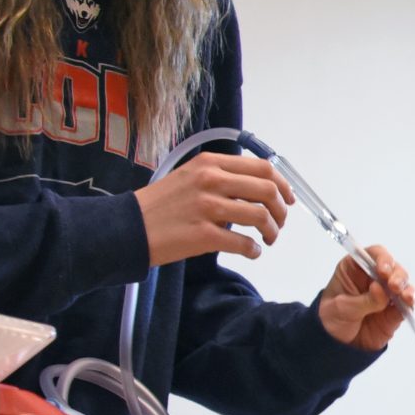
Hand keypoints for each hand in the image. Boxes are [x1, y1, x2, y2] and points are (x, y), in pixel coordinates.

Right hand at [135, 152, 290, 264]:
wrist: (127, 227)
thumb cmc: (160, 204)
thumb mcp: (191, 176)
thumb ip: (222, 176)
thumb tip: (258, 187)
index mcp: (210, 163)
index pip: (263, 168)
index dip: (283, 185)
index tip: (287, 199)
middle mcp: (211, 180)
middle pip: (268, 190)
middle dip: (281, 211)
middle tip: (279, 224)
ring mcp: (207, 207)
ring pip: (260, 216)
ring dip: (272, 231)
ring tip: (267, 239)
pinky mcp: (202, 235)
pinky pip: (243, 243)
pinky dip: (254, 250)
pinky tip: (251, 252)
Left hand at [318, 244, 413, 350]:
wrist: (335, 345)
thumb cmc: (331, 319)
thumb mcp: (341, 308)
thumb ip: (363, 300)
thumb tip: (381, 290)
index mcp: (355, 269)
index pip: (373, 255)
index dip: (382, 259)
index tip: (383, 270)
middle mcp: (373, 278)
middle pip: (393, 268)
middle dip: (396, 275)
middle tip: (393, 286)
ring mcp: (386, 294)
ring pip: (403, 284)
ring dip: (406, 287)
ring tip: (404, 296)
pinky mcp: (395, 311)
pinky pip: (407, 303)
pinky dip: (410, 302)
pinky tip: (409, 303)